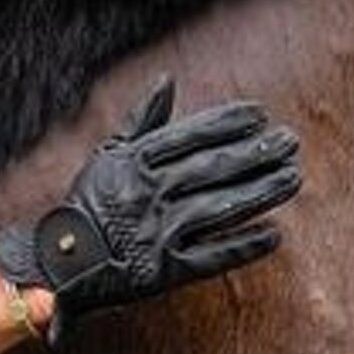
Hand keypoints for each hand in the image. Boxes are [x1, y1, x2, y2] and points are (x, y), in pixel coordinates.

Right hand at [0, 76, 300, 343]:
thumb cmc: (91, 203)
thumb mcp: (108, 155)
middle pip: (210, 169)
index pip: (188, 137)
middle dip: (254, 153)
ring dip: (259, 193)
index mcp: (133, 164)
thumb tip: (168, 80)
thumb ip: (142, 119)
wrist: (61, 263)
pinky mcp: (163, 273)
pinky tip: (274, 234)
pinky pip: (210, 258)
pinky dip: (243, 247)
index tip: (261, 114)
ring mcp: (156, 234)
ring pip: (217, 209)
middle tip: (290, 141)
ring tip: (292, 178)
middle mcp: (146, 195)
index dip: (227, 123)